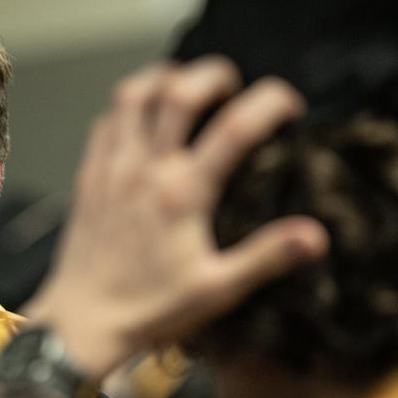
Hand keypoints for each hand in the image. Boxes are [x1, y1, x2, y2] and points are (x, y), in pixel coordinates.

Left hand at [25, 56, 328, 382]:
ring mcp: (111, 170)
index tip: (289, 106)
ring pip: (132, 96)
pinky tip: (143, 118)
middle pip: (178, 91)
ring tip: (186, 86)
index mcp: (183, 193)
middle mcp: (144, 170)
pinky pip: (105, 122)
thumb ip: (268, 256)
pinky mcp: (88, 178)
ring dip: (163, 79)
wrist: (80, 323)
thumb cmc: (149, 310)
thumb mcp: (218, 289)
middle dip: (213, 74)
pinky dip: (127, 107)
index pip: (236, 127)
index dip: (271, 102)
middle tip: (233, 85)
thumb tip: (317, 234)